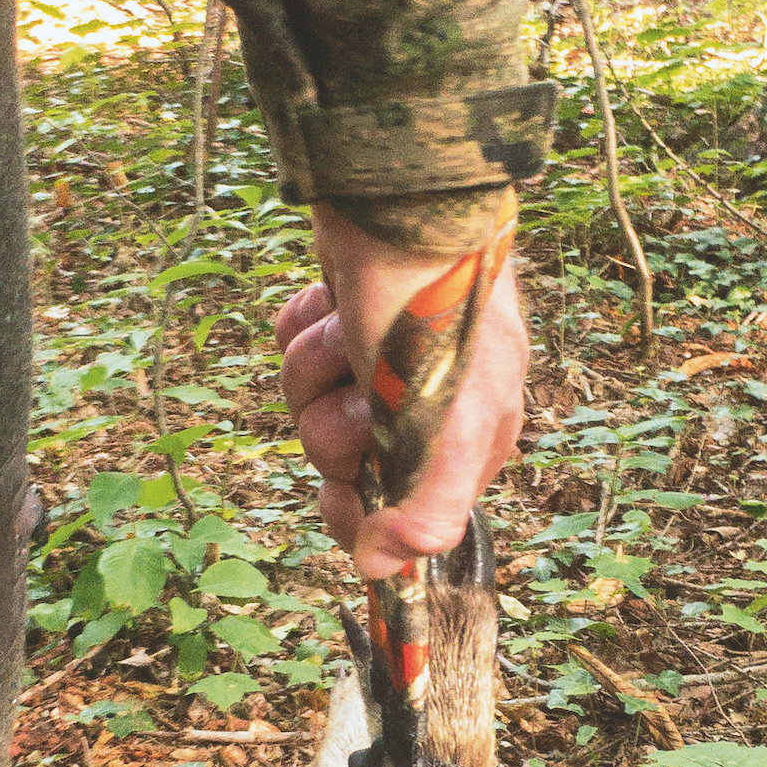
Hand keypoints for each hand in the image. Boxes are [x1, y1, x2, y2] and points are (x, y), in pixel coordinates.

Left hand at [275, 203, 528, 579]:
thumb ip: (430, 507)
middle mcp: (427, 403)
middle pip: (345, 459)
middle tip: (358, 388)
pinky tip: (328, 301)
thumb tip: (381, 569)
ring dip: (316, 367)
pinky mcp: (344, 313)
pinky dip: (301, 327)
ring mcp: (381, 356)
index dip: (360, 507)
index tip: (341, 491)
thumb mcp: (451, 422)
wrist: (401, 196)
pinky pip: (297, 348)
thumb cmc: (438, 307)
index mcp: (468, 438)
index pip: (400, 512)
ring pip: (313, 402)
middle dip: (334, 423)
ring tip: (346, 328)